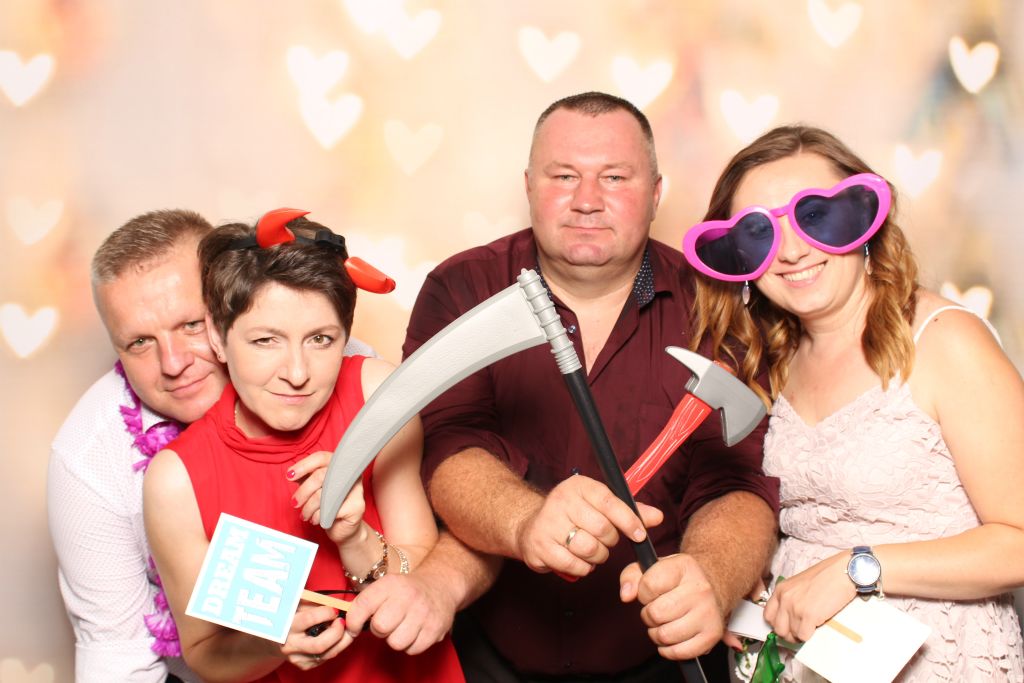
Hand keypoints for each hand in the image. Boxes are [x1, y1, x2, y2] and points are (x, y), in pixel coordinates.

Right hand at [280, 602, 352, 669]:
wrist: (278, 636)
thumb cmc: (292, 614)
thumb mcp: (299, 602)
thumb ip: (315, 602)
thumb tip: (337, 604)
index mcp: (286, 625)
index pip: (309, 619)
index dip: (326, 613)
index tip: (335, 609)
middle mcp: (290, 645)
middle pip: (319, 644)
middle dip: (337, 632)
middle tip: (343, 621)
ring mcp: (297, 658)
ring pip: (327, 654)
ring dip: (343, 641)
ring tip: (347, 629)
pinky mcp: (304, 665)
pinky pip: (326, 658)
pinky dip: (336, 647)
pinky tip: (337, 638)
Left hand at [289, 450, 366, 545]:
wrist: (343, 528)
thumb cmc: (328, 506)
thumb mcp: (314, 488)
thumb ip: (305, 478)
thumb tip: (291, 473)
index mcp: (340, 465)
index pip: (321, 457)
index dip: (304, 465)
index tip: (290, 475)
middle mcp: (351, 474)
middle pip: (320, 476)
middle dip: (303, 491)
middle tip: (295, 502)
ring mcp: (356, 489)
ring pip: (324, 494)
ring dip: (309, 508)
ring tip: (305, 515)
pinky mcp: (357, 506)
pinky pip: (330, 510)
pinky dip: (319, 516)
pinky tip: (317, 519)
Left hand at [343, 572, 456, 654]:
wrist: (441, 585)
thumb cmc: (406, 590)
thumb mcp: (387, 585)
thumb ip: (367, 602)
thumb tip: (348, 625)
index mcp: (391, 584)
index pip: (363, 605)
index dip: (353, 621)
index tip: (354, 626)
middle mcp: (408, 597)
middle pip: (380, 627)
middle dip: (379, 630)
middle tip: (386, 624)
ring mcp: (423, 614)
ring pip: (396, 643)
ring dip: (395, 639)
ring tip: (401, 627)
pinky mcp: (435, 629)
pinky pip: (412, 649)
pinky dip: (410, 645)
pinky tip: (414, 632)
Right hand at [516, 475, 663, 577]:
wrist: (531, 525)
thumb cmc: (573, 514)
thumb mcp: (599, 504)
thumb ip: (628, 510)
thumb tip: (658, 517)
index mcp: (578, 486)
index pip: (609, 502)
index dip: (629, 520)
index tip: (640, 534)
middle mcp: (560, 501)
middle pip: (602, 529)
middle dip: (609, 541)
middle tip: (604, 540)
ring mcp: (547, 524)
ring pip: (589, 549)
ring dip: (597, 556)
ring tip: (590, 549)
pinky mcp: (539, 547)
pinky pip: (575, 565)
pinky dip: (583, 567)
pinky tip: (577, 558)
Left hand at [619, 553, 723, 659]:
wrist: (711, 586)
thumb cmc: (676, 579)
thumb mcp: (651, 568)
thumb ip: (630, 577)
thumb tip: (626, 595)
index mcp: (684, 566)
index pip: (649, 586)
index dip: (643, 593)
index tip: (650, 592)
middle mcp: (700, 589)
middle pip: (656, 614)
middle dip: (649, 615)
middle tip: (657, 610)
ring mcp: (709, 613)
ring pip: (665, 635)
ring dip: (657, 633)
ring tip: (665, 622)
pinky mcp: (712, 635)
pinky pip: (679, 652)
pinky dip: (669, 649)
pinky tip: (673, 636)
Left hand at [763, 552, 854, 641]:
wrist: (843, 572)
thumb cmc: (827, 577)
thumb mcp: (800, 584)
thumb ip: (792, 598)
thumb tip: (790, 618)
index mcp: (781, 589)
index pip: (768, 615)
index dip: (778, 624)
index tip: (787, 627)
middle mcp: (785, 598)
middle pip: (778, 629)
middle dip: (789, 634)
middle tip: (801, 631)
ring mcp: (795, 607)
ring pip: (791, 635)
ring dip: (802, 635)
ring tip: (812, 627)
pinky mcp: (809, 615)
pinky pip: (803, 636)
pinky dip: (810, 636)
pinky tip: (817, 627)